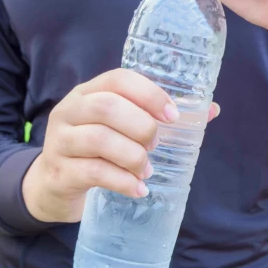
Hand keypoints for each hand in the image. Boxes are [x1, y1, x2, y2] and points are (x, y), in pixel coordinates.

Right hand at [22, 69, 219, 223]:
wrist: (56, 183)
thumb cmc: (101, 148)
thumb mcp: (124, 127)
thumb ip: (163, 117)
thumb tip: (211, 109)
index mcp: (90, 92)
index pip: (119, 79)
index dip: (149, 94)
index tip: (172, 116)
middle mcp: (71, 110)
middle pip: (107, 107)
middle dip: (141, 126)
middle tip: (156, 144)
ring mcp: (60, 141)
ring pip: (98, 139)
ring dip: (133, 156)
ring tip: (147, 169)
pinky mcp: (59, 172)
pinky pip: (93, 172)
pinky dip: (122, 182)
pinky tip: (139, 188)